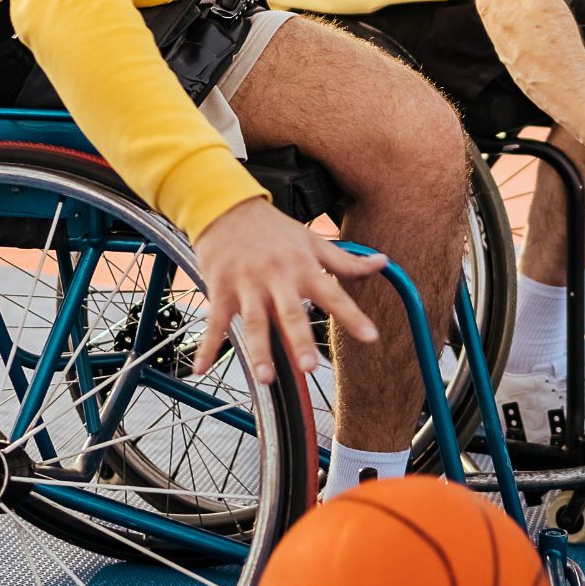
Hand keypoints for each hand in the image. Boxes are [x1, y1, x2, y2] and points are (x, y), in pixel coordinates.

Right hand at [190, 197, 385, 383]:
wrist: (227, 206)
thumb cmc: (273, 228)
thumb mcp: (312, 240)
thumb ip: (346, 260)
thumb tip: (383, 263)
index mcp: (302, 267)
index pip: (333, 295)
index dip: (353, 316)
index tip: (371, 337)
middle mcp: (276, 278)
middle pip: (290, 313)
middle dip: (299, 340)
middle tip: (309, 368)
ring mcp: (246, 285)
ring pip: (253, 322)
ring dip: (258, 351)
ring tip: (265, 378)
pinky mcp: (220, 289)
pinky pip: (214, 321)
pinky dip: (207, 346)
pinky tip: (201, 368)